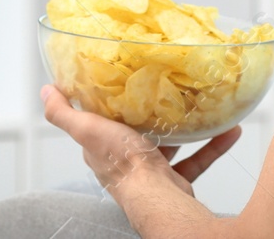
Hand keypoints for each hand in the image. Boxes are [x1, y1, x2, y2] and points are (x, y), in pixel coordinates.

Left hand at [41, 85, 241, 196]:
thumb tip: (46, 91)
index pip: (101, 120)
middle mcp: (124, 158)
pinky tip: (228, 130)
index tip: (126, 77)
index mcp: (101, 145)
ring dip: (186, 127)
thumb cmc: (122, 163)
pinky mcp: (173, 179)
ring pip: (169, 143)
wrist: (157, 196)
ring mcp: (150, 169)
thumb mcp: (87, 128)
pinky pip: (196, 159)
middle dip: (152, 111)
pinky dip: (212, 145)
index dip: (109, 101)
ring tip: (200, 104)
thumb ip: (63, 113)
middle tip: (169, 87)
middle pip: (136, 130)